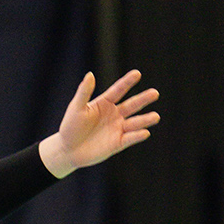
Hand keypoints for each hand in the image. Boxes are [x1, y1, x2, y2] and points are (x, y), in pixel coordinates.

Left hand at [43, 70, 158, 174]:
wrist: (67, 150)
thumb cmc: (70, 127)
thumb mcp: (76, 108)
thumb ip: (84, 92)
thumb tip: (90, 74)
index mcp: (105, 103)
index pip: (119, 90)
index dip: (127, 82)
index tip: (137, 73)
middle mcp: (114, 114)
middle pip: (132, 105)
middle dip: (143, 99)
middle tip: (155, 93)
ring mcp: (117, 128)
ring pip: (134, 123)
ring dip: (145, 120)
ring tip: (156, 116)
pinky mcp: (118, 143)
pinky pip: (129, 138)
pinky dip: (137, 136)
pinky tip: (145, 132)